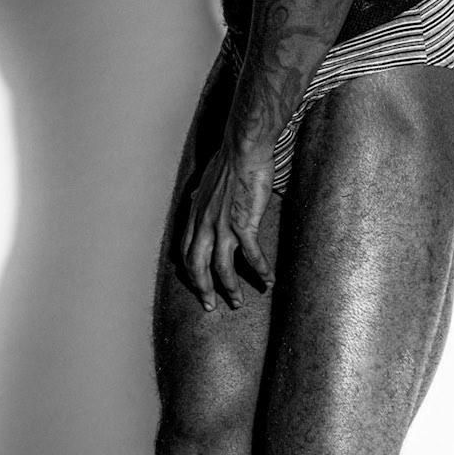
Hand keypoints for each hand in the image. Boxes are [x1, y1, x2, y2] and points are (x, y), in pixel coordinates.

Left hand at [181, 139, 275, 309]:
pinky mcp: (243, 224)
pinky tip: (267, 281)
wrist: (243, 149)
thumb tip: (194, 198)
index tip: (197, 283)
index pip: (186, 251)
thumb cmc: (227, 160)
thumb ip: (200, 195)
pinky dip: (260, 271)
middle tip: (210, 305)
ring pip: (221, 268)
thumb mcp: (205, 180)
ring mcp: (223, 226)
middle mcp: (204, 224)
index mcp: (195, 215)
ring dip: (230, 288)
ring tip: (237, 302)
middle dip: (203, 289)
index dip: (190, 271)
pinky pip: (251, 256)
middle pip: (197, 266)